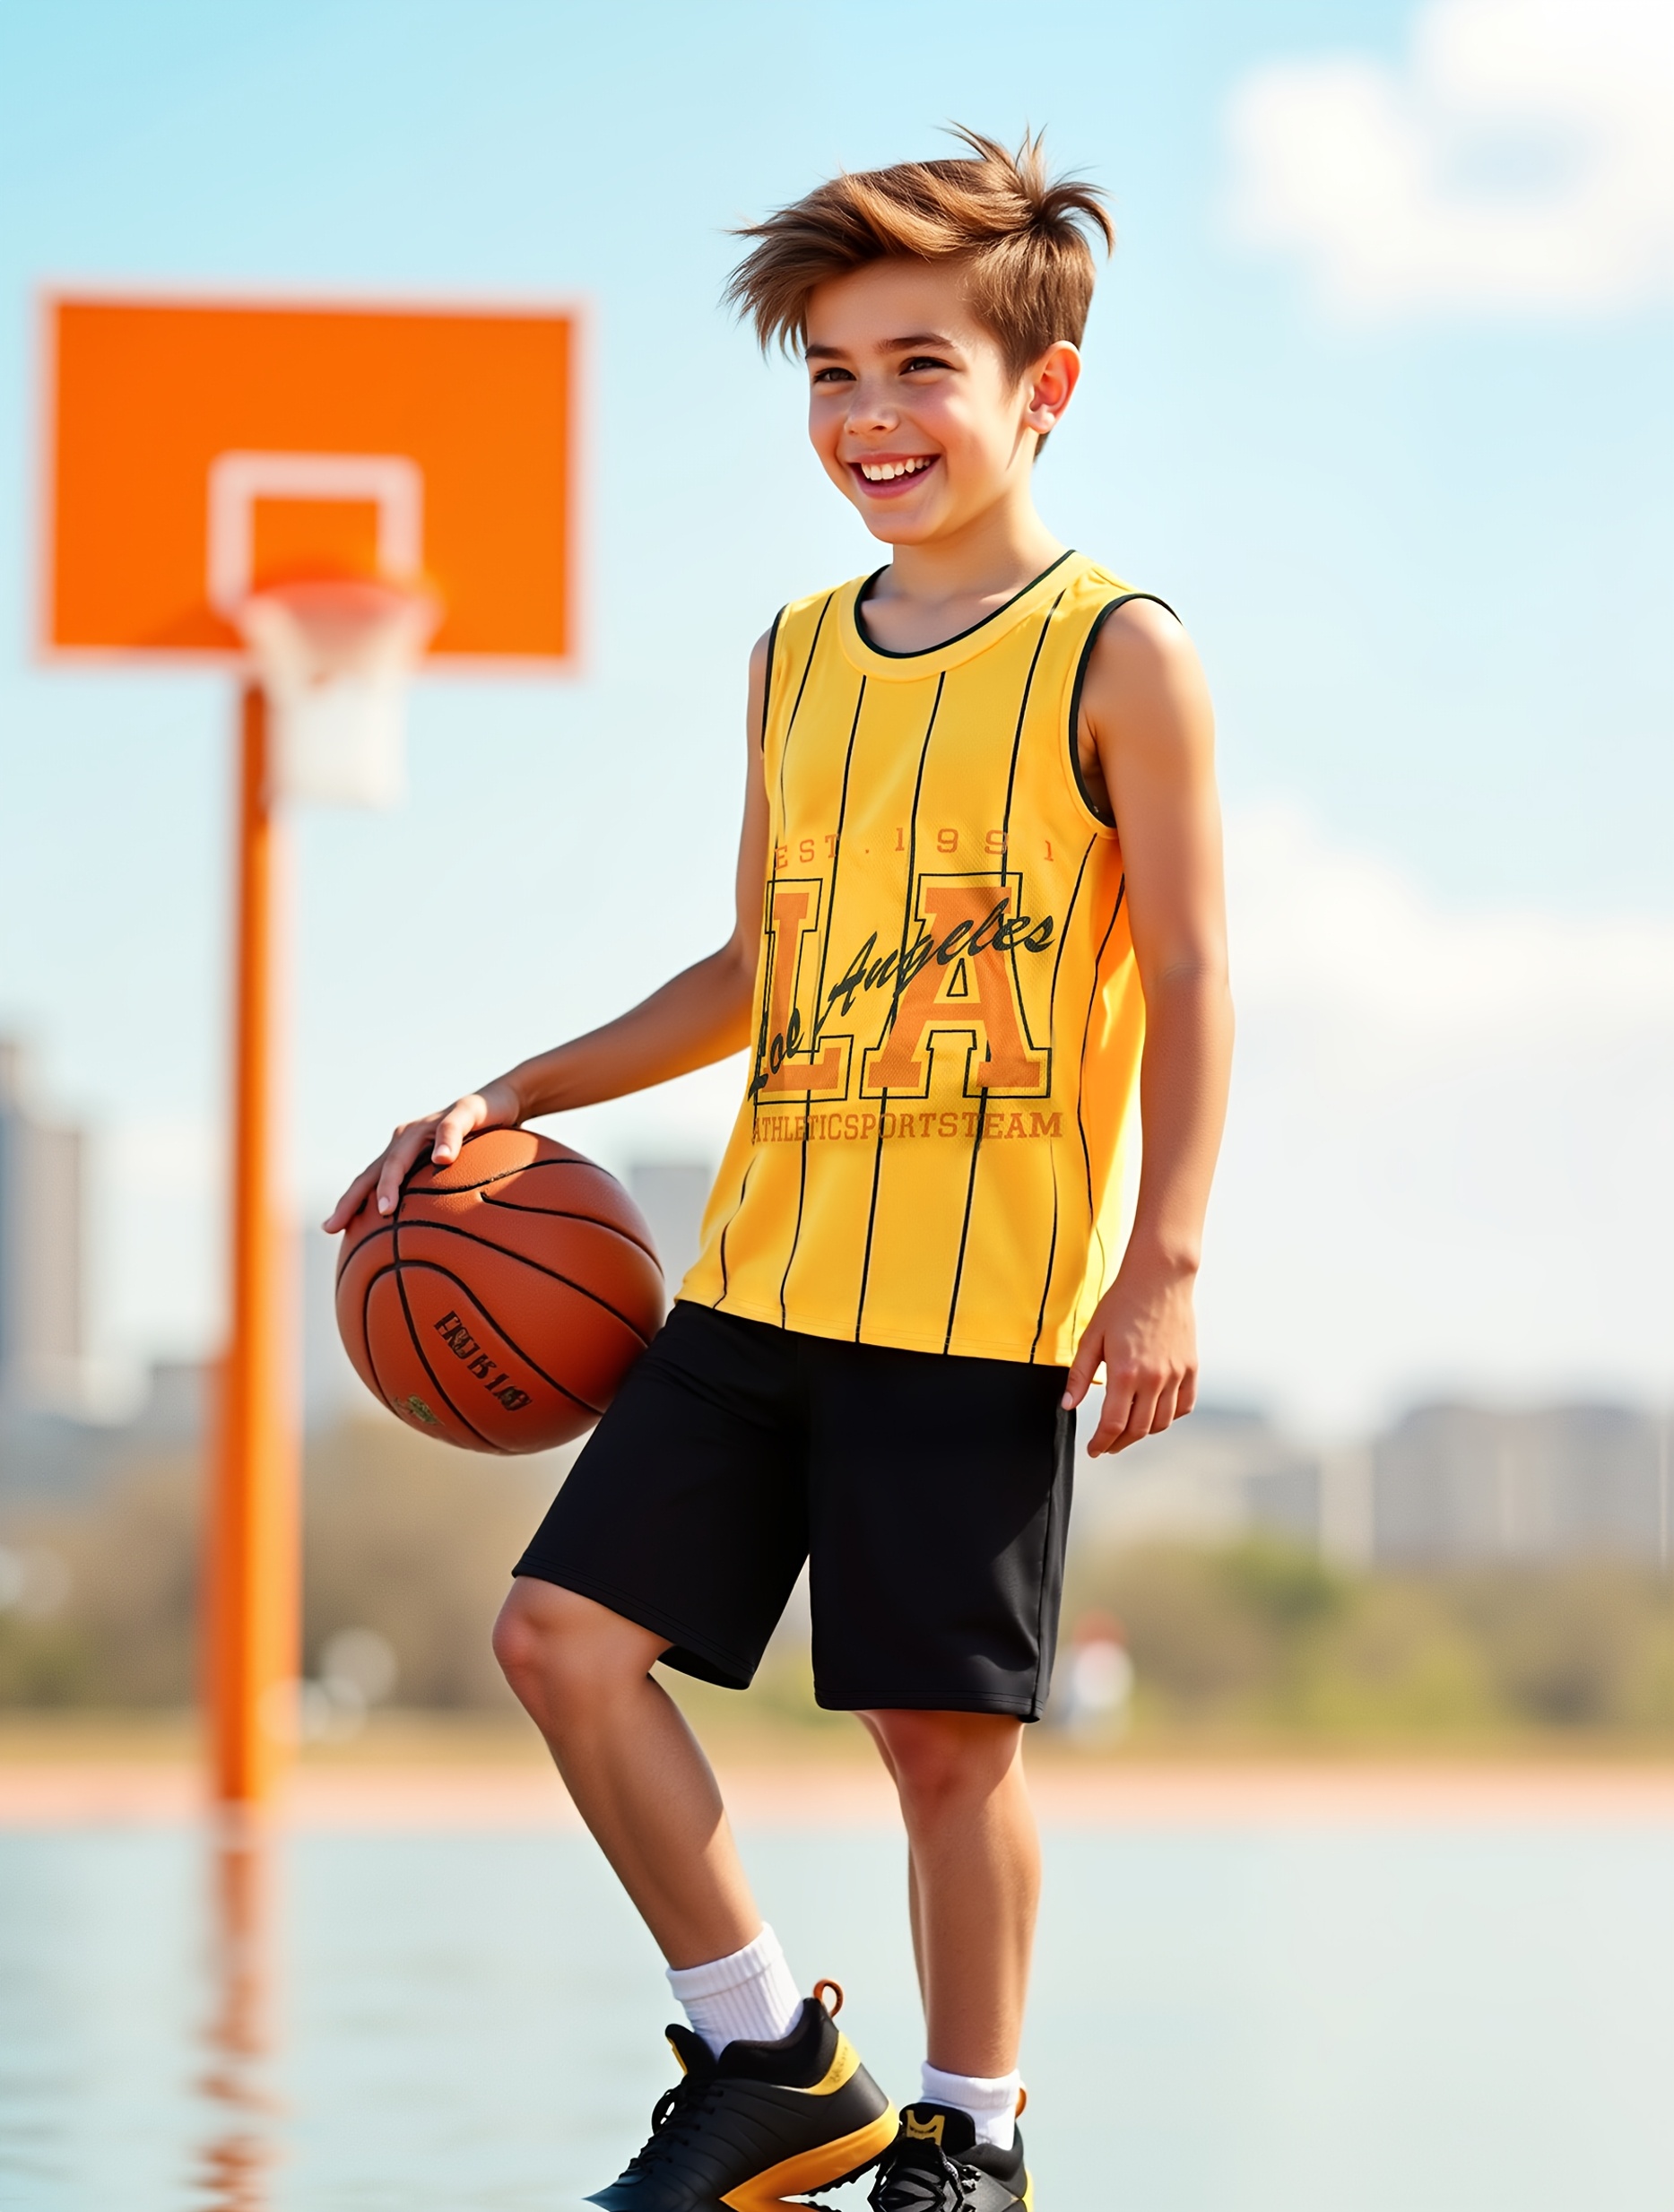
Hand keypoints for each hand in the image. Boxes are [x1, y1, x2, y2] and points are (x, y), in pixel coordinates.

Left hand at [322, 1076, 522, 1232]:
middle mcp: (409, 1137)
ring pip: (404, 1152)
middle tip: (341, 1226)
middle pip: (376, 1170)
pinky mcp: (462, 1111)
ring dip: (392, 1179)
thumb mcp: (457, 1174)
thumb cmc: (478, 1143)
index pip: (368, 1181)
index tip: (328, 1229)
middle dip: (356, 1198)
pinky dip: (445, 1143)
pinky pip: (450, 1129)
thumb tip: (435, 1246)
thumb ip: (442, 1200)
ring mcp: (431, 1123)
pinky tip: (443, 1160)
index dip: (348, 1203)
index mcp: (403, 1153)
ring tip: (386, 1208)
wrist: (503, 1102)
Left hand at [1061, 1262, 1198, 1455]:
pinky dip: (1169, 1417)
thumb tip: (1067, 1405)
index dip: (1101, 1443)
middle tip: (1107, 1445)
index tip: (1093, 1450)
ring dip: (1142, 1433)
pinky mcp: (1191, 1368)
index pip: (1113, 1424)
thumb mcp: (1092, 1337)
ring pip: (1161, 1422)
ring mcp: (1176, 1374)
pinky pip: (1183, 1406)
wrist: (1159, 1278)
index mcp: (1125, 1372)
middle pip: (1137, 1429)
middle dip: (1119, 1443)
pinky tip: (1155, 1414)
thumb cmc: (1121, 1304)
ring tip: (1128, 1430)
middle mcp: (1154, 1378)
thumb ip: (1080, 1375)